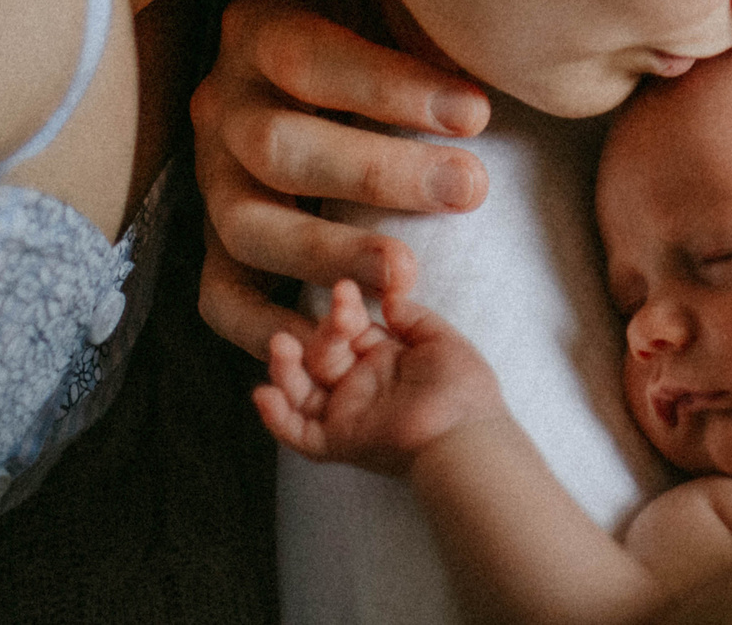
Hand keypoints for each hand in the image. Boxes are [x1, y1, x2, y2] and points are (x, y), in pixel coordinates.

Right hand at [195, 0, 492, 355]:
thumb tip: (499, 39)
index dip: (390, 89)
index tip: (476, 113)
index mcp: (261, 27)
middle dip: (376, 174)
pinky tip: (329, 339)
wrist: (333, 38)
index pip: (309, 58)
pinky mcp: (217, 239)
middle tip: (467, 189)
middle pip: (279, 147)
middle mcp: (223, 102)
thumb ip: (428, 14)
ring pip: (248, 226)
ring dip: (328, 255)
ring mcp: (212, 176)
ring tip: (405, 276)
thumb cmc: (381, 16)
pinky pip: (220, 293)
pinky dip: (263, 326)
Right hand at [254, 280, 502, 476]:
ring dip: (285, 368)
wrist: (468, 434)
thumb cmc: (463, 388)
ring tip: (280, 344)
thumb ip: (411, 317)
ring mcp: (348, 414)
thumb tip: (388, 297)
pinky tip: (263, 394)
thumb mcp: (440, 340)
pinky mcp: (341, 442)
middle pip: (321, 356)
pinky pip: (299, 434)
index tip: (344, 289)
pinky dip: (277, 418)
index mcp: (384, 359)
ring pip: (301, 392)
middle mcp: (360, 386)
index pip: (349, 329)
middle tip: (336, 318)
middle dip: (321, 334)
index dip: (343, 310)